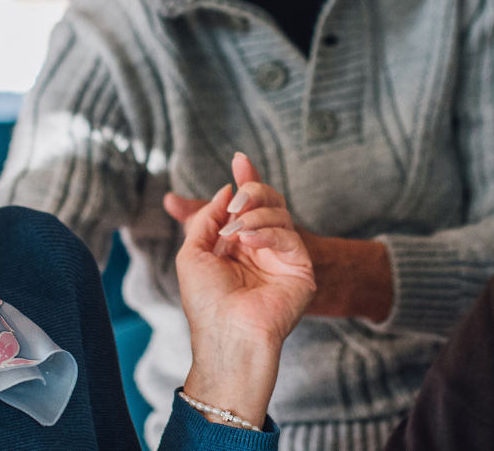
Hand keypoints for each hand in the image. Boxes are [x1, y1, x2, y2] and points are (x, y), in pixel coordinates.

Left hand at [175, 153, 314, 428]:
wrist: (227, 334)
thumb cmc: (206, 302)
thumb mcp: (193, 252)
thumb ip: (206, 218)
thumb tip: (226, 191)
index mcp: (237, 245)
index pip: (247, 206)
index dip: (245, 180)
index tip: (239, 159)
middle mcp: (261, 248)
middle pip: (268, 201)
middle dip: (251, 190)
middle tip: (235, 202)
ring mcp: (282, 257)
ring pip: (279, 212)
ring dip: (253, 216)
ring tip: (234, 233)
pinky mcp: (300, 268)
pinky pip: (288, 234)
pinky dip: (265, 232)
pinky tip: (248, 241)